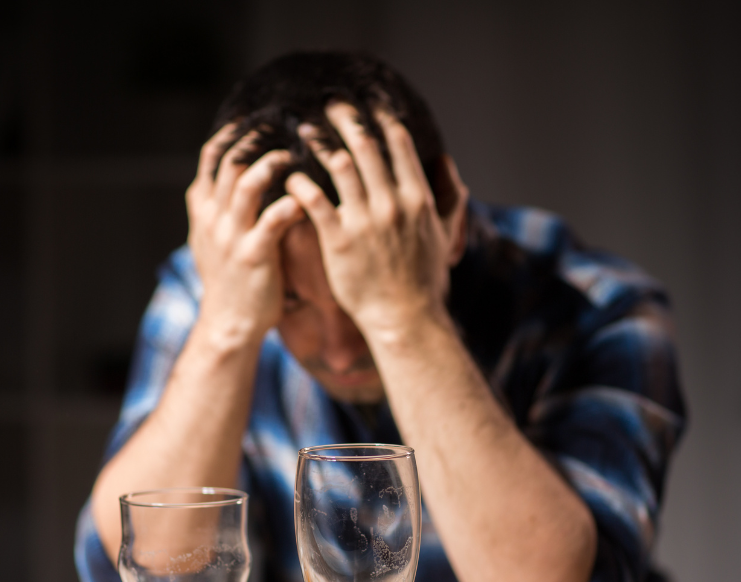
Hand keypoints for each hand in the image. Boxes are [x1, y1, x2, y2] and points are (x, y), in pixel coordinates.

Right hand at [186, 124, 303, 341]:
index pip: (212, 156)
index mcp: (203, 210)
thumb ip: (217, 207)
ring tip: (294, 156)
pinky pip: (272, 220)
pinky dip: (291, 203)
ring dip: (272, 164)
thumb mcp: (210, 240)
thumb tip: (228, 176)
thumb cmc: (229, 281)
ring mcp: (231, 236)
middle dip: (257, 138)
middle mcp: (213, 218)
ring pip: (246, 183)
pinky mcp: (253, 256)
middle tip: (284, 126)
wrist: (229, 324)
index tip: (258, 117)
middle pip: (230, 161)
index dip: (234, 132)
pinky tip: (307, 197)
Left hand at [284, 103, 467, 336]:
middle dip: (345, 118)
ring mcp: (365, 221)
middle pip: (365, 145)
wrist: (405, 318)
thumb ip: (449, 198)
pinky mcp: (339, 241)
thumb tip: (448, 164)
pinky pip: (315, 202)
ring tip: (302, 131)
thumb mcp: (446, 236)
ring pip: (338, 166)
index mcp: (416, 198)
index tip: (367, 106)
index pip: (398, 144)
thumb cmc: (424, 281)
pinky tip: (291, 177)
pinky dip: (301, 184)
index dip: (380, 119)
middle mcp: (391, 203)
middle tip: (330, 104)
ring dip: (319, 142)